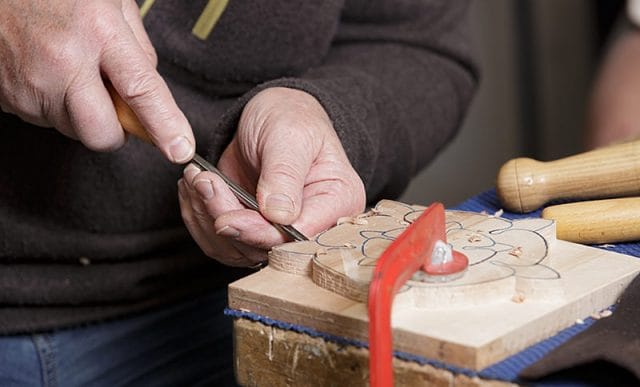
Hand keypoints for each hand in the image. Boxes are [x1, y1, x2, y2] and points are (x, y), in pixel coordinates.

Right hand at [0, 0, 193, 162]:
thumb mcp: (109, 2)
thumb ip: (137, 46)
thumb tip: (150, 90)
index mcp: (98, 31)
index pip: (141, 91)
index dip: (164, 125)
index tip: (180, 149)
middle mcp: (63, 61)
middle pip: (103, 133)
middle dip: (115, 130)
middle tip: (112, 103)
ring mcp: (31, 82)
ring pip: (74, 131)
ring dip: (81, 113)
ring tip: (70, 72)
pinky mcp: (9, 98)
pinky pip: (45, 121)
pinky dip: (54, 106)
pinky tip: (47, 74)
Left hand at [178, 87, 365, 266]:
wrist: (271, 115)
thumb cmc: (291, 118)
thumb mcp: (290, 136)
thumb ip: (284, 175)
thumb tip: (279, 216)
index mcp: (338, 201)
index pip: (300, 236)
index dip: (260, 233)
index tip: (225, 218)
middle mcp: (314, 223)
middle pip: (265, 247)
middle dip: (226, 218)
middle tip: (203, 182)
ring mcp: (281, 231)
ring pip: (237, 249)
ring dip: (208, 218)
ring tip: (198, 179)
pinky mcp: (254, 230)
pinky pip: (222, 242)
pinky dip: (201, 219)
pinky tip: (195, 190)